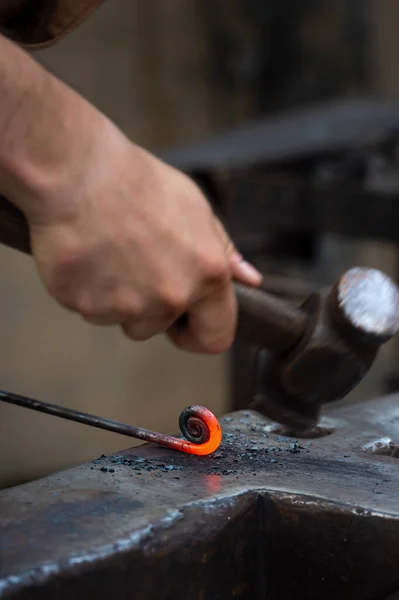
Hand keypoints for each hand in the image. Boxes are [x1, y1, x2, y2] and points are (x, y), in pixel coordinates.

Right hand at [24, 119, 260, 353]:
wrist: (77, 172)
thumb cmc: (136, 182)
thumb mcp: (195, 207)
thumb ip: (223, 251)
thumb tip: (249, 280)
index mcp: (206, 274)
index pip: (216, 337)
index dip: (200, 332)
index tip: (185, 323)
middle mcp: (170, 296)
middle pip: (159, 327)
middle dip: (149, 308)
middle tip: (134, 264)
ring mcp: (126, 305)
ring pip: (123, 319)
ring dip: (116, 298)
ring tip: (108, 253)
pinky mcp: (86, 305)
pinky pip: (89, 310)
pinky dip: (86, 290)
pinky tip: (86, 256)